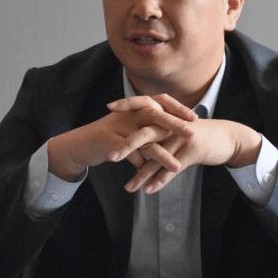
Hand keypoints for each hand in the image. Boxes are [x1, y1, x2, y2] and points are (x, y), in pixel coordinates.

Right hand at [47, 94, 196, 180]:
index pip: (161, 101)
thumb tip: (178, 130)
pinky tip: (150, 175)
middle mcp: (128, 114)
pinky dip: (140, 165)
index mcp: (137, 108)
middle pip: (155, 115)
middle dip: (175, 125)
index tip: (196, 117)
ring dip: (161, 155)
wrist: (81, 144)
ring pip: (144, 139)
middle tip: (192, 134)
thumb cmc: (112, 137)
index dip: (178, 108)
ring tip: (176, 168)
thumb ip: (154, 127)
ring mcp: (118, 127)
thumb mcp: (134, 128)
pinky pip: (129, 154)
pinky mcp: (108, 142)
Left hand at [107, 95, 261, 193]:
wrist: (229, 138)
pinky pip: (173, 168)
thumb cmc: (201, 135)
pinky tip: (149, 191)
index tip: (109, 107)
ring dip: (142, 174)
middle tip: (110, 157)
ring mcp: (183, 138)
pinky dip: (160, 181)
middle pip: (146, 133)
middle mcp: (173, 125)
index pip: (144, 106)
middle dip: (126, 147)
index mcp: (169, 115)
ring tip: (128, 188)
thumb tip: (142, 137)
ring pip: (158, 157)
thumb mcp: (181, 128)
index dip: (128, 105)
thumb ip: (162, 130)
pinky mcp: (193, 151)